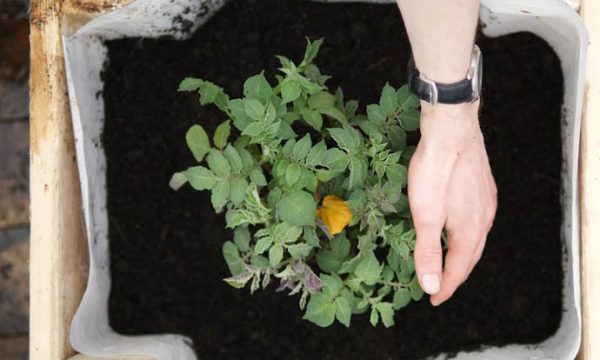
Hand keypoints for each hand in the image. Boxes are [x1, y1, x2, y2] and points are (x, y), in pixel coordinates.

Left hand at [408, 101, 496, 305]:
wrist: (451, 130)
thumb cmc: (435, 171)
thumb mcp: (424, 216)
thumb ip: (428, 252)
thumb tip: (431, 286)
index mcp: (470, 231)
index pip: (459, 269)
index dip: (445, 287)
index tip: (433, 300)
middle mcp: (484, 219)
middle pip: (471, 256)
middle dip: (455, 274)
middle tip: (439, 287)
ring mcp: (486, 201)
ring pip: (476, 238)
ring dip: (462, 254)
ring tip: (449, 262)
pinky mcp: (483, 187)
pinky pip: (478, 220)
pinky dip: (467, 235)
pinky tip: (460, 228)